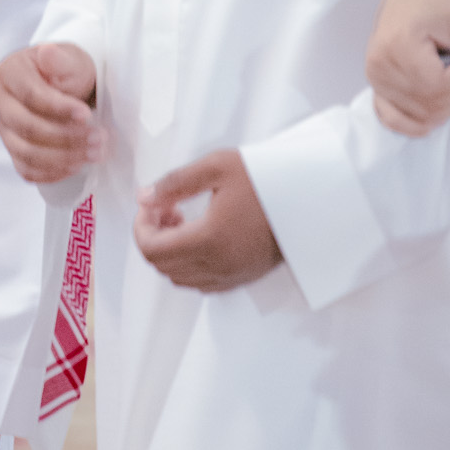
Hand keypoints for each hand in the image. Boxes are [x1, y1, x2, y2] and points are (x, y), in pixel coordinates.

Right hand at [0, 42, 102, 184]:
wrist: (66, 85)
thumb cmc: (67, 70)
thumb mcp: (70, 58)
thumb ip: (60, 59)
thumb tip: (47, 53)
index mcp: (9, 72)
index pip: (30, 96)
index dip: (58, 108)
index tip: (86, 115)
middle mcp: (0, 100)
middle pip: (26, 127)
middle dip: (64, 137)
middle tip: (98, 138)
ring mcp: (4, 127)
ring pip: (26, 152)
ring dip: (62, 158)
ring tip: (93, 153)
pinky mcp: (13, 149)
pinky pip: (26, 170)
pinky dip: (52, 172)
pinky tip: (76, 165)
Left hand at [133, 150, 280, 292]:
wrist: (308, 197)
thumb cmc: (265, 178)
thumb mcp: (216, 167)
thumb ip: (174, 183)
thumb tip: (144, 198)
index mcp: (209, 240)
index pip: (152, 250)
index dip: (141, 226)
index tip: (151, 203)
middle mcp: (219, 266)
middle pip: (161, 266)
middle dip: (153, 235)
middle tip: (165, 206)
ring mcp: (231, 276)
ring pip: (178, 277)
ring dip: (169, 251)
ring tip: (181, 218)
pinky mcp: (242, 278)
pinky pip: (200, 282)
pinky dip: (187, 263)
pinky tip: (197, 235)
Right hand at [366, 0, 449, 136]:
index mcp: (397, 45)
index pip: (437, 86)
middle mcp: (379, 65)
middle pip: (429, 104)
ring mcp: (375, 77)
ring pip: (420, 115)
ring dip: (448, 106)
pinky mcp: (377, 83)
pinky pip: (394, 119)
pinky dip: (417, 123)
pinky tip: (436, 114)